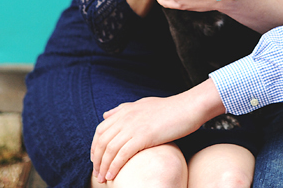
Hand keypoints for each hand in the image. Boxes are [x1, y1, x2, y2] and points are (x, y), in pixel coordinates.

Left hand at [91, 81, 224, 182]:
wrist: (187, 107)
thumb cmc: (169, 108)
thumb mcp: (142, 104)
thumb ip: (123, 109)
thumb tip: (106, 114)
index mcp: (124, 111)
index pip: (100, 130)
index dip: (95, 146)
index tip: (95, 159)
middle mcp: (125, 117)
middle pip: (102, 141)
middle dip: (97, 160)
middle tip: (98, 173)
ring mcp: (133, 126)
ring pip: (109, 149)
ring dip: (103, 167)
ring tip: (103, 179)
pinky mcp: (143, 136)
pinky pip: (122, 154)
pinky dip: (114, 166)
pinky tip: (113, 176)